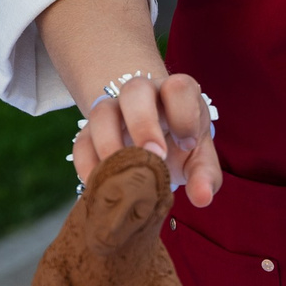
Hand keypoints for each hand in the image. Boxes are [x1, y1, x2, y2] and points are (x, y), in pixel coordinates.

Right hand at [74, 72, 222, 208]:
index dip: (183, 114)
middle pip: (135, 89)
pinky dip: (88, 164)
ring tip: (123, 175)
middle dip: (143, 123)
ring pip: (102, 111)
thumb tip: (202, 198)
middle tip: (154, 156)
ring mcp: (112, 110)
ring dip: (110, 143)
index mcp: (175, 93)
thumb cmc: (181, 143)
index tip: (188, 144)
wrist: (155, 140)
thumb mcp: (199, 157)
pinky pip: (81, 141)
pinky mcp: (89, 132)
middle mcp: (142, 94)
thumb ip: (204, 176)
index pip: (179, 87)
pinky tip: (100, 185)